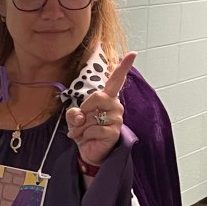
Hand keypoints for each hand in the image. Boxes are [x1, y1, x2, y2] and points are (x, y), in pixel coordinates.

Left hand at [65, 52, 136, 167]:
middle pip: (96, 96)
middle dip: (83, 110)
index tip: (133, 54)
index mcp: (107, 98)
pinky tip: (88, 139)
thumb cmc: (84, 131)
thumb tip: (80, 115)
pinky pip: (94, 129)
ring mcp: (117, 119)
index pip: (116, 80)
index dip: (124, 67)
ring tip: (84, 133)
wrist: (89, 151)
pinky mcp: (114, 132)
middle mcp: (115, 106)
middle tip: (81, 122)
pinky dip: (85, 135)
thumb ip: (73, 112)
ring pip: (92, 116)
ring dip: (82, 127)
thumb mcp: (74, 118)